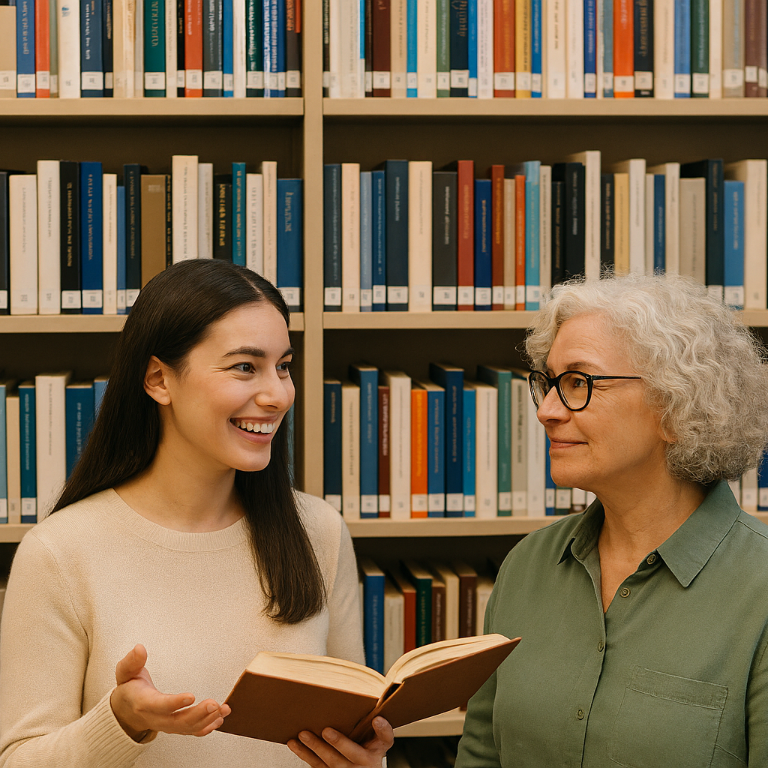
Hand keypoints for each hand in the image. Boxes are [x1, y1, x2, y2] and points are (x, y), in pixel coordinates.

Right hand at [110, 644, 230, 740]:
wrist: (125, 711)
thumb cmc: (129, 688)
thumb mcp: (125, 673)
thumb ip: (132, 661)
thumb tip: (139, 648)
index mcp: (144, 703)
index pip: (160, 705)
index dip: (175, 703)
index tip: (191, 696)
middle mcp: (156, 718)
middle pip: (177, 722)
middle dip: (197, 714)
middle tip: (214, 704)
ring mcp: (166, 725)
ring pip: (187, 728)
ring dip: (207, 720)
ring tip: (223, 710)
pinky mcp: (175, 727)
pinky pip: (190, 732)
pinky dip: (205, 728)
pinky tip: (219, 721)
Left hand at [287, 717, 393, 767]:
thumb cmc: (366, 748)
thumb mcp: (375, 739)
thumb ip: (375, 724)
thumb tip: (369, 702)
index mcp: (377, 749)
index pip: (385, 739)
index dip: (383, 729)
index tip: (377, 719)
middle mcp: (364, 762)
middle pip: (352, 753)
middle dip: (338, 743)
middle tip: (326, 731)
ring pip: (329, 762)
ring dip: (314, 749)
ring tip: (302, 735)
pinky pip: (317, 766)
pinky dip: (304, 754)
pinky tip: (294, 743)